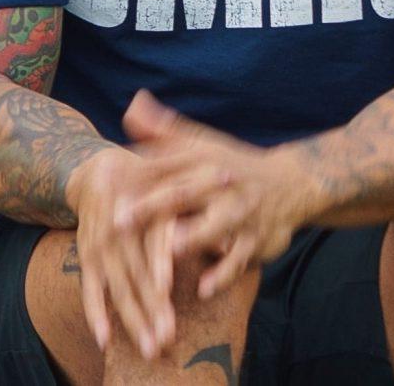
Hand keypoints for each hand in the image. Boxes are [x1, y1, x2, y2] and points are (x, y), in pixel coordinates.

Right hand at [65, 145, 188, 361]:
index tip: (179, 294)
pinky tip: (104, 341)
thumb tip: (228, 246)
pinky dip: (95, 315)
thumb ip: (196, 221)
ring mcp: (98, 247)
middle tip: (167, 338)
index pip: (152, 245)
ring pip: (118, 289)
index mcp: (139, 212)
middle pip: (135, 275)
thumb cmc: (148, 183)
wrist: (99, 170)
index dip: (160, 270)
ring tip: (150, 348)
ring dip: (133, 321)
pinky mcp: (86, 257)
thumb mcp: (171, 193)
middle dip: (152, 308)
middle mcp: (116, 231)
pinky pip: (89, 289)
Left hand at [118, 92, 308, 297]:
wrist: (291, 183)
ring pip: (214, 227)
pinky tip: (203, 289)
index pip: (161, 166)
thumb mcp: (202, 143)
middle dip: (151, 207)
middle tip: (117, 221)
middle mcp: (220, 183)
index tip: (101, 183)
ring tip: (170, 250)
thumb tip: (133, 104)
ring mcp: (240, 212)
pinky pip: (239, 260)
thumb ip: (164, 131)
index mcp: (201, 159)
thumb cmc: (231, 165)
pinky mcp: (256, 240)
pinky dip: (222, 274)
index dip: (132, 175)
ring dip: (193, 238)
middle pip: (182, 194)